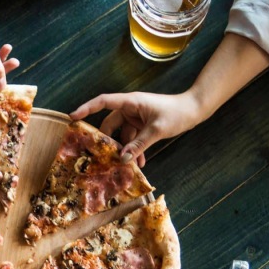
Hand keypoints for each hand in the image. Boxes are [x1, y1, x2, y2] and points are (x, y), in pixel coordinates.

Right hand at [70, 92, 202, 166]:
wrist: (194, 110)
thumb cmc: (177, 113)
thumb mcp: (157, 130)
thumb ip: (139, 144)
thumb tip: (123, 158)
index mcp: (130, 102)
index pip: (103, 102)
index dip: (87, 108)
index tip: (73, 117)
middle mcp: (130, 108)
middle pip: (110, 124)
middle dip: (108, 141)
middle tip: (104, 156)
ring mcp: (136, 117)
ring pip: (122, 135)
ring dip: (125, 150)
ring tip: (127, 166)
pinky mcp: (142, 126)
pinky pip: (133, 139)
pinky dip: (134, 150)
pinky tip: (139, 163)